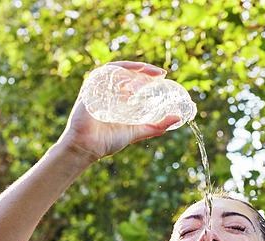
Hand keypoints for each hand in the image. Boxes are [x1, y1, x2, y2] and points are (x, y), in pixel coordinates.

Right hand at [56, 61, 183, 161]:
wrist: (87, 148)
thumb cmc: (107, 141)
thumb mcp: (137, 132)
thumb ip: (156, 126)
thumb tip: (178, 119)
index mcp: (119, 98)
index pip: (134, 80)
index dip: (148, 76)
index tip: (163, 76)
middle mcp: (109, 91)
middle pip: (127, 73)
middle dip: (144, 70)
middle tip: (159, 73)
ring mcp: (98, 89)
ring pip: (116, 70)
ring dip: (132, 68)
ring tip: (147, 73)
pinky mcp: (89, 89)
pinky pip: (101, 74)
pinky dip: (114, 72)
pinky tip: (129, 75)